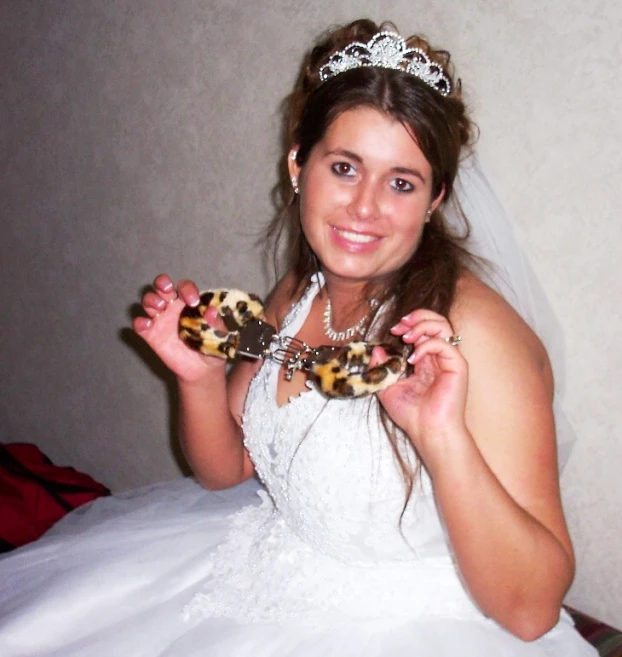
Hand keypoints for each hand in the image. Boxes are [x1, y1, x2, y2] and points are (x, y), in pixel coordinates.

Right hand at [133, 274, 225, 382]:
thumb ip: (215, 323)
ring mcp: (160, 320)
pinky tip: (146, 325)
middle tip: (167, 290)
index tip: (193, 301)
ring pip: (148, 301)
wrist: (201, 369)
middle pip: (161, 286)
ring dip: (151, 299)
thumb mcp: (218, 335)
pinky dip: (139, 322)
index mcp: (189, 302)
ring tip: (159, 306)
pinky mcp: (151, 334)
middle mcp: (172, 307)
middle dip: (162, 283)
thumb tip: (211, 311)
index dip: (187, 289)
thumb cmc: (211, 345)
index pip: (184, 287)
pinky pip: (139, 325)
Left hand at [377, 309, 467, 457]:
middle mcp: (439, 357)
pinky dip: (426, 346)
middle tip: (399, 326)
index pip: (423, 329)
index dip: (409, 324)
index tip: (393, 330)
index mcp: (425, 360)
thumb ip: (381, 368)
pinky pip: (444, 344)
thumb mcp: (387, 388)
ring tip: (406, 337)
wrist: (427, 431)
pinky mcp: (457, 366)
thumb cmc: (411, 414)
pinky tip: (413, 360)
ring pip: (443, 326)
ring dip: (422, 326)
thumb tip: (376, 350)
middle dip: (417, 317)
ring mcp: (449, 360)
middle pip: (436, 321)